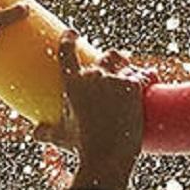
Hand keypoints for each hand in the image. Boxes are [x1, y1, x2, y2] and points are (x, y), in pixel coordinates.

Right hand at [56, 35, 148, 179]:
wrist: (106, 156)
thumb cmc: (81, 147)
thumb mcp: (60, 137)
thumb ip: (46, 131)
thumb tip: (35, 133)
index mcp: (71, 83)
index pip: (66, 52)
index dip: (69, 39)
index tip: (72, 33)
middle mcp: (91, 76)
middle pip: (107, 56)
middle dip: (114, 60)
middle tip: (120, 66)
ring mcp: (113, 79)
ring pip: (127, 66)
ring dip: (131, 70)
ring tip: (136, 77)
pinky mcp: (132, 86)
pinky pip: (144, 75)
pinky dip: (150, 76)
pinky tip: (154, 77)